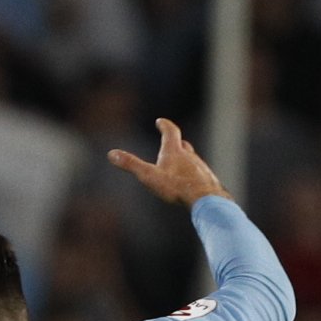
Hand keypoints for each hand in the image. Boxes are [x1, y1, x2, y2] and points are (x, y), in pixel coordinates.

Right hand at [107, 118, 228, 206]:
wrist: (205, 199)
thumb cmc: (176, 187)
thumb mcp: (148, 176)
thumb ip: (131, 165)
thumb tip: (111, 154)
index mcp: (174, 151)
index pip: (170, 131)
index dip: (165, 125)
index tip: (160, 121)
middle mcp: (190, 156)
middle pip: (183, 144)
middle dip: (176, 142)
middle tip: (172, 140)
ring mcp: (201, 167)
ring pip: (192, 159)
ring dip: (186, 159)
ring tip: (180, 165)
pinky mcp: (208, 180)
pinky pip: (200, 174)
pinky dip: (194, 174)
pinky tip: (192, 183)